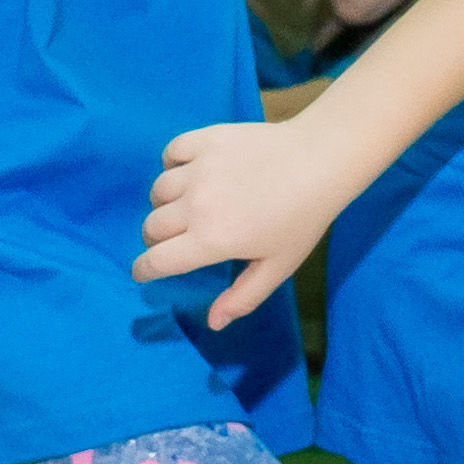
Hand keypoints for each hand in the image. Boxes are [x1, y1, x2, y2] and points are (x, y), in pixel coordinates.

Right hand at [138, 114, 349, 327]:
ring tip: (187, 206)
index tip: (144, 271)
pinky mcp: (205, 140)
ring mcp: (198, 169)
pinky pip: (171, 153)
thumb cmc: (303, 219)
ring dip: (166, 203)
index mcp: (210, 240)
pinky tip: (192, 173)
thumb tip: (213, 323)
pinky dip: (173, 164)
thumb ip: (242, 297)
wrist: (320, 160)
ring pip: (158, 190)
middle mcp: (196, 205)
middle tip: (177, 240)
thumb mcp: (277, 267)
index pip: (157, 260)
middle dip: (157, 240)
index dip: (144, 270)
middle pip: (152, 226)